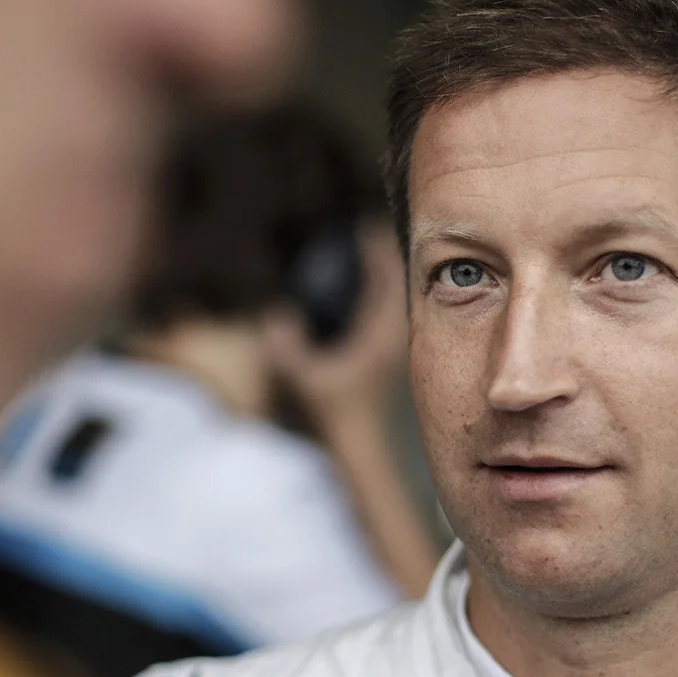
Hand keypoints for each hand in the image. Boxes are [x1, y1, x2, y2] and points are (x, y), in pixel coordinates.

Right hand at [262, 221, 407, 427]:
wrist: (364, 450)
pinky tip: (368, 297)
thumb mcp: (303, 379)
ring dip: (385, 277)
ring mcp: (397, 347)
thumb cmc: (336, 417)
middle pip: (398, 282)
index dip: (375, 248)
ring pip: (398, 299)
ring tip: (370, 256)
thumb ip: (286, 348)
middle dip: (383, 256)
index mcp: (382, 333)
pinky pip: (392, 315)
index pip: (386, 277)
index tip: (364, 226)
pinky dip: (382, 297)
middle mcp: (396, 336)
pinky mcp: (391, 357)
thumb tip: (279, 315)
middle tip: (368, 232)